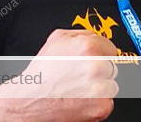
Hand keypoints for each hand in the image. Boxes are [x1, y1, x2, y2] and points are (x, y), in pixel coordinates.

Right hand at [0, 29, 118, 121]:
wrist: (28, 101)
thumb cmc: (42, 73)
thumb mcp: (57, 39)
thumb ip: (82, 34)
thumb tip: (98, 37)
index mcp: (88, 47)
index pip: (111, 49)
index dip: (100, 56)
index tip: (91, 62)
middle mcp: (96, 66)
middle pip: (112, 67)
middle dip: (100, 72)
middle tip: (80, 78)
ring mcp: (100, 88)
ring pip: (112, 85)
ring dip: (100, 88)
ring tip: (79, 89)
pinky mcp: (101, 107)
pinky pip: (108, 102)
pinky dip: (96, 104)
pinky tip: (80, 101)